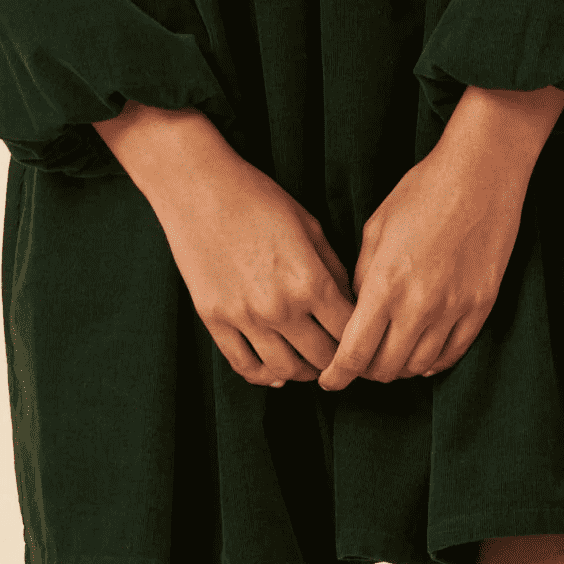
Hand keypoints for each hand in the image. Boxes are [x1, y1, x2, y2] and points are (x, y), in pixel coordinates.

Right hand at [143, 136, 357, 387]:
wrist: (199, 187)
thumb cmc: (258, 198)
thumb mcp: (309, 226)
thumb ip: (333, 269)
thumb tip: (348, 305)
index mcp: (310, 280)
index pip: (349, 332)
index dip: (362, 339)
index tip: (363, 340)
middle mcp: (280, 306)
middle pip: (322, 358)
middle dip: (337, 361)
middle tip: (341, 357)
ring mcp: (244, 318)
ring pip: (285, 370)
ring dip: (303, 372)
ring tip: (310, 363)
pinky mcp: (215, 321)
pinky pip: (244, 366)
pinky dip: (264, 375)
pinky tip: (275, 369)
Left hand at [316, 137, 527, 389]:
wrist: (480, 174)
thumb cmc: (422, 192)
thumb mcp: (376, 228)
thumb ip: (362, 277)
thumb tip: (357, 314)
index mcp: (385, 284)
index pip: (354, 352)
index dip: (337, 375)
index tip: (329, 382)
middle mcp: (419, 305)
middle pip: (386, 369)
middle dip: (366, 372)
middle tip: (359, 363)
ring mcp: (454, 310)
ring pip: (418, 367)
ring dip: (399, 368)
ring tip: (389, 356)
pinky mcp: (481, 308)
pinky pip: (452, 354)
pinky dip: (432, 362)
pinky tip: (422, 354)